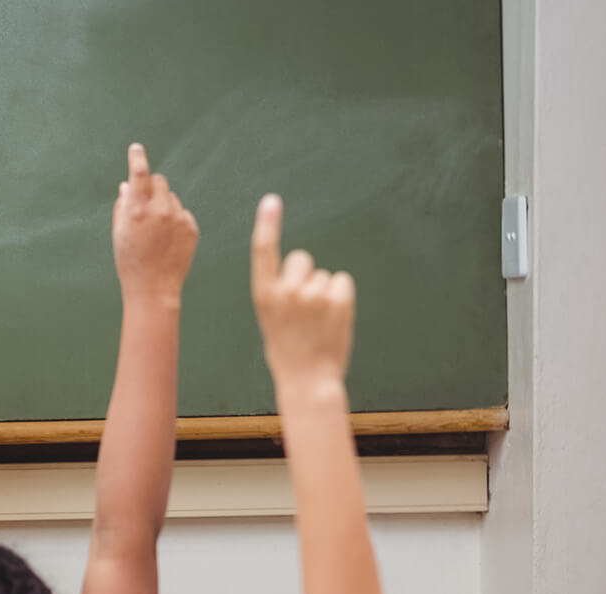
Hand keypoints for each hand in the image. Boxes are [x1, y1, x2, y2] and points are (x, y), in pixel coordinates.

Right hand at [112, 143, 198, 300]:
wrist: (154, 288)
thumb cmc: (130, 262)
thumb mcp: (119, 233)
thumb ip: (123, 206)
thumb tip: (127, 185)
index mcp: (137, 210)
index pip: (139, 173)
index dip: (137, 158)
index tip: (137, 148)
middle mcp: (160, 210)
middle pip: (160, 181)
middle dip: (152, 187)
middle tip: (145, 205)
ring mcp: (178, 218)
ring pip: (172, 198)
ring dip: (164, 206)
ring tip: (156, 232)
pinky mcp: (191, 227)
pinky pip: (182, 213)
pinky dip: (175, 220)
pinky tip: (168, 240)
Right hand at [250, 194, 354, 387]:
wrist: (308, 381)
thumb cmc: (288, 351)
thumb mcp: (272, 319)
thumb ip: (282, 292)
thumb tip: (303, 270)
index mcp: (264, 295)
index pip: (264, 252)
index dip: (267, 224)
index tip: (271, 201)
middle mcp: (287, 290)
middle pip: (301, 258)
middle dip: (305, 274)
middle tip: (304, 308)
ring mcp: (313, 294)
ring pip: (324, 276)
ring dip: (324, 293)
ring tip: (318, 323)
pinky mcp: (339, 298)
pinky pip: (342, 282)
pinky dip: (341, 297)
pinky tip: (333, 319)